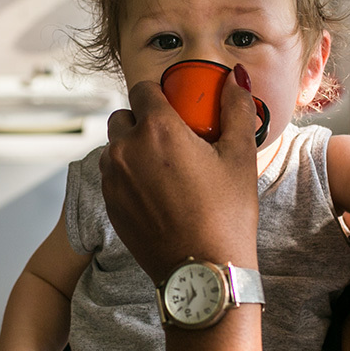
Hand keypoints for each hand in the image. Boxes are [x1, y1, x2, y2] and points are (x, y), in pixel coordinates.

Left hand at [99, 65, 260, 282]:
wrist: (202, 272)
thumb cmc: (225, 215)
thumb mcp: (240, 157)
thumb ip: (236, 110)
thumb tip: (235, 79)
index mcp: (157, 129)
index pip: (143, 88)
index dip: (161, 94)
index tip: (177, 108)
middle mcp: (126, 149)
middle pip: (123, 116)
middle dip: (143, 121)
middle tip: (173, 140)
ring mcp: (112, 179)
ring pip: (114, 147)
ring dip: (132, 149)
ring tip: (165, 169)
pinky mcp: (109, 205)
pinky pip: (112, 177)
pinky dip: (128, 177)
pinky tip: (157, 194)